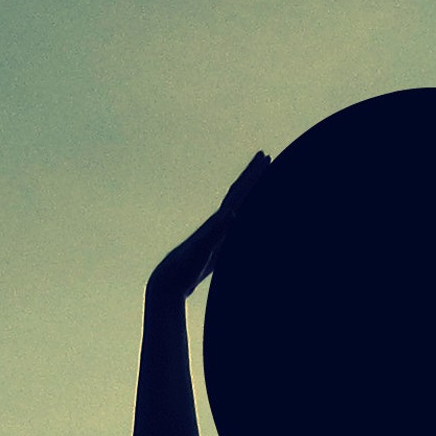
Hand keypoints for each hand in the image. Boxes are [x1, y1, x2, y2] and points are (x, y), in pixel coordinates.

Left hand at [147, 153, 270, 299]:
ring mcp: (217, 232)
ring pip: (236, 205)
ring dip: (247, 192)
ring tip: (256, 181)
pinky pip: (234, 225)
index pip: (239, 192)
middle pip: (237, 192)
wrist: (170, 279)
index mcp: (218, 220)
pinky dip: (242, 215)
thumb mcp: (204, 248)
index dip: (253, 175)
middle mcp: (218, 221)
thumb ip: (217, 230)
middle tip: (264, 156)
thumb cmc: (186, 265)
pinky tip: (243, 215)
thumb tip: (233, 213)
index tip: (265, 157)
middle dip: (251, 174)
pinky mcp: (216, 245)